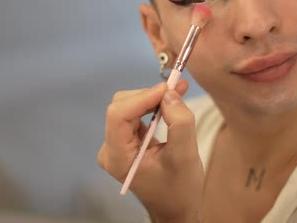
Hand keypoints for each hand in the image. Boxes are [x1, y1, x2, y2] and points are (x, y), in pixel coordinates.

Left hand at [97, 80, 203, 221]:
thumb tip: (169, 94)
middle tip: (179, 88)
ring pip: (128, 106)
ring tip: (178, 94)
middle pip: (122, 106)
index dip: (142, 97)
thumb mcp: (185, 156)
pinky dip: (152, 105)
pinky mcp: (125, 141)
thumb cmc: (179, 189)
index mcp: (118, 157)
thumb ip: (179, 123)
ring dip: (152, 98)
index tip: (168, 89)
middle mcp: (110, 149)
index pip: (118, 115)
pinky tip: (170, 104)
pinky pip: (134, 114)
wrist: (175, 209)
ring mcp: (116, 145)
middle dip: (149, 95)